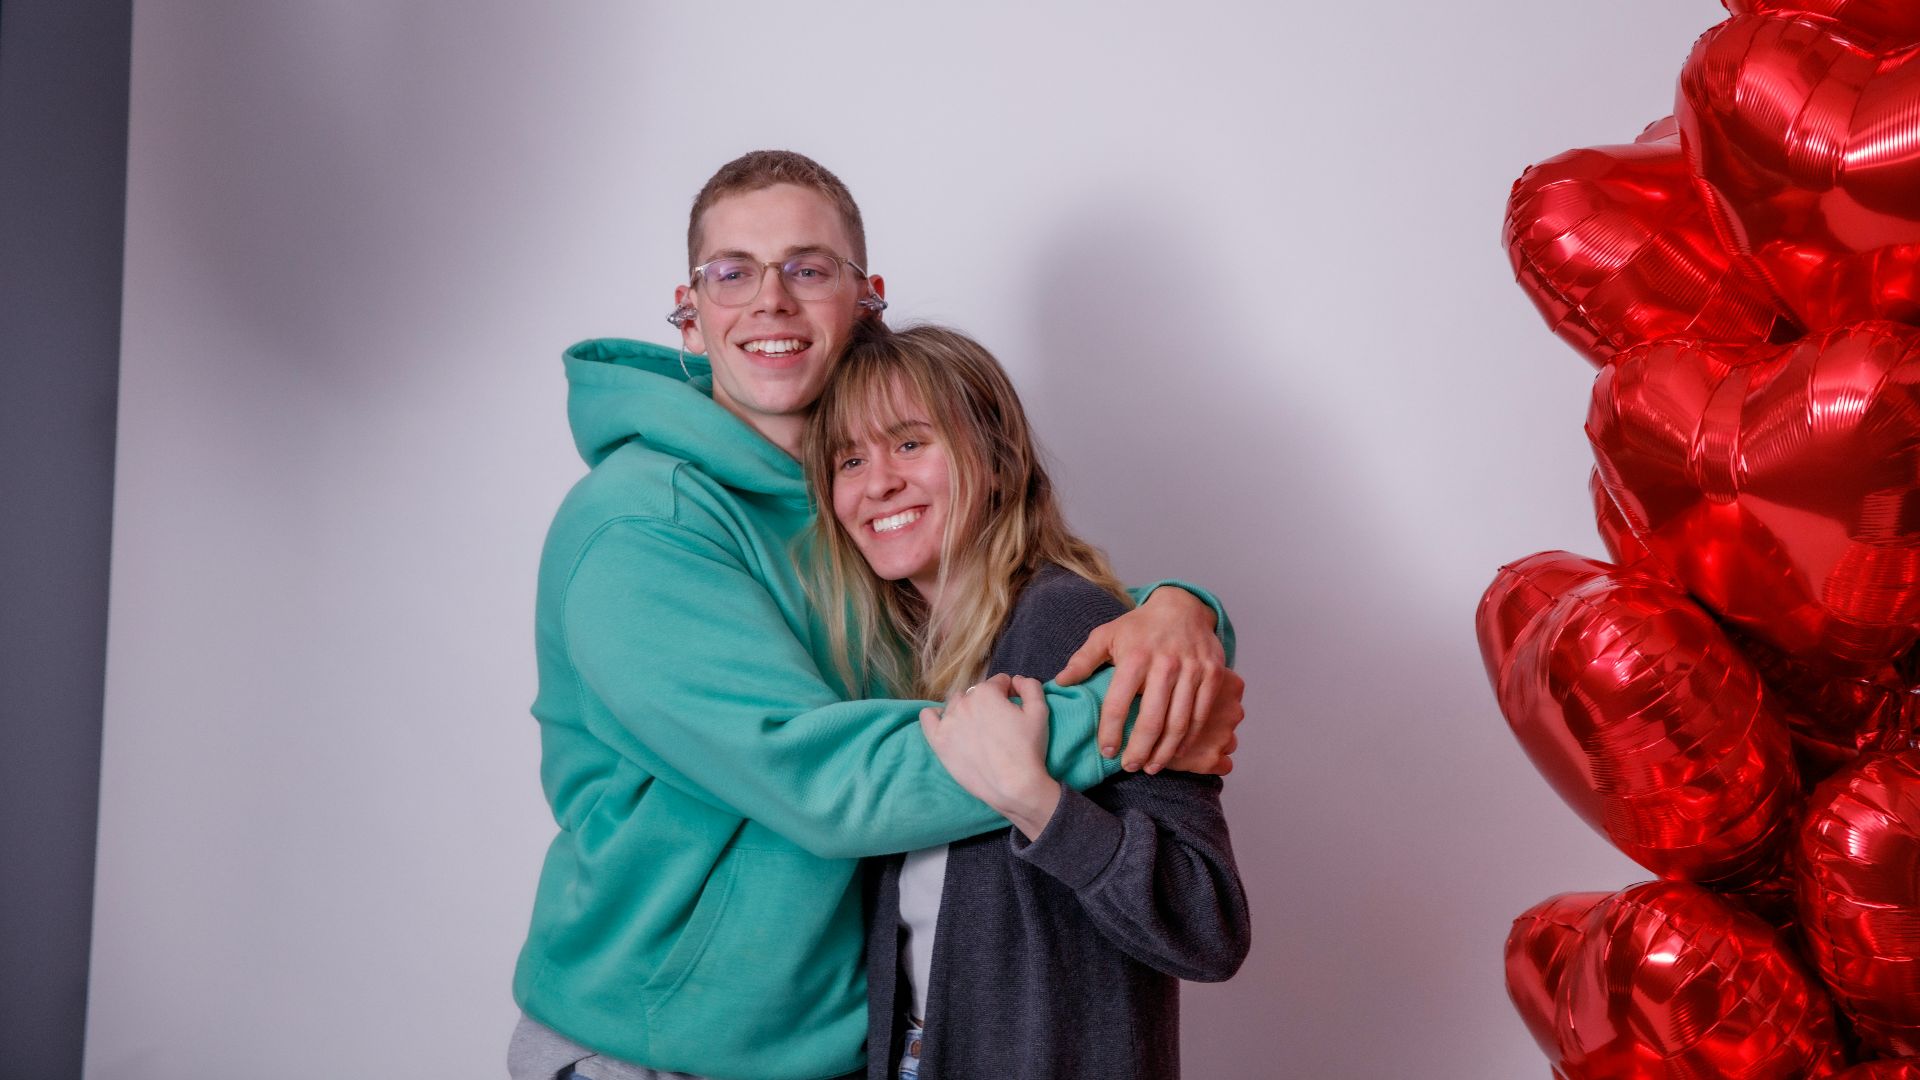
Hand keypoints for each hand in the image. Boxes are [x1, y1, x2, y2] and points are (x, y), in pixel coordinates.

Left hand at [920, 674, 1061, 839]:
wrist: (1013, 786)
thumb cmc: (1028, 749)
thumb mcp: (1040, 711)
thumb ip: (1030, 686)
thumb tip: (1016, 680)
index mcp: (986, 692)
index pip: (999, 682)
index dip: (1010, 694)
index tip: (1015, 710)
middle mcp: (963, 702)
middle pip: (976, 693)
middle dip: (988, 703)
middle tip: (999, 725)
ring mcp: (948, 722)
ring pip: (955, 704)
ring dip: (966, 710)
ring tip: (978, 730)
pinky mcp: (938, 741)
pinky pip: (927, 717)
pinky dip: (936, 717)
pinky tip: (949, 725)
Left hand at [1055, 587, 1229, 772]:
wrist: (1183, 607)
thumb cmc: (1139, 627)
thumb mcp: (1106, 635)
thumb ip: (1083, 660)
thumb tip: (1059, 682)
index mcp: (1135, 656)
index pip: (1118, 703)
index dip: (1110, 732)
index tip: (1106, 751)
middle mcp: (1166, 664)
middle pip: (1151, 720)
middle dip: (1139, 750)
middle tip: (1129, 766)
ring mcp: (1192, 670)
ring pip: (1179, 723)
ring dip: (1164, 751)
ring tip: (1150, 767)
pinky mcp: (1213, 676)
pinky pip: (1200, 715)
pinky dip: (1189, 739)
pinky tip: (1175, 752)